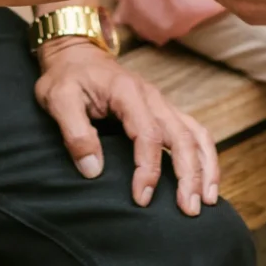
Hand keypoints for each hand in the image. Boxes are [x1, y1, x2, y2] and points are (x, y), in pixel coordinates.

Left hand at [34, 37, 220, 214]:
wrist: (77, 55)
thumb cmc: (66, 78)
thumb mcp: (58, 99)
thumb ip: (74, 132)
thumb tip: (93, 169)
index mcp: (128, 93)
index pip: (148, 134)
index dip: (148, 169)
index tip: (141, 198)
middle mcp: (153, 98)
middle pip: (182, 137)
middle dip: (190, 175)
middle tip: (188, 210)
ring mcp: (162, 105)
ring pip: (196, 135)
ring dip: (205, 168)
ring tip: (208, 201)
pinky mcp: (165, 112)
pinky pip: (194, 133)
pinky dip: (205, 157)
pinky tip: (207, 181)